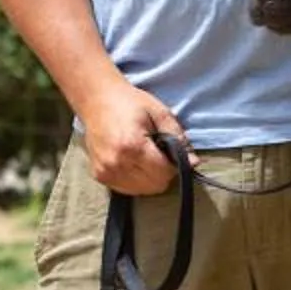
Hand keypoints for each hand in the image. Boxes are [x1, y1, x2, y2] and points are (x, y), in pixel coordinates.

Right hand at [79, 80, 190, 195]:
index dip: (174, 165)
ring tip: (144, 157)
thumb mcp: (159, 113)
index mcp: (133, 146)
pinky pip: (126, 189)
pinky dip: (135, 180)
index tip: (170, 152)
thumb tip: (194, 163)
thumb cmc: (129, 102)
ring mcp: (105, 172)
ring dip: (149, 178)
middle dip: (163, 172)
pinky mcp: (99, 176)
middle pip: (155, 185)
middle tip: (158, 153)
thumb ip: (178, 138)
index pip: (164, 173)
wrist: (96, 99)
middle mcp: (116, 163)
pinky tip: (132, 162)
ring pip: (142, 191)